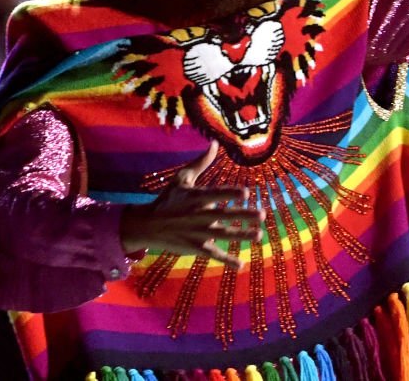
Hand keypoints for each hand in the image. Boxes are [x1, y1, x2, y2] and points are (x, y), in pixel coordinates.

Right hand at [119, 141, 264, 268]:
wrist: (147, 226)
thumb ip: (201, 162)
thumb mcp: (182, 179)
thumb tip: (214, 143)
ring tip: (259, 235)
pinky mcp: (196, 247)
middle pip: (223, 216)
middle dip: (242, 216)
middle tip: (261, 215)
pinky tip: (241, 264)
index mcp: (196, 197)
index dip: (230, 194)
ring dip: (241, 236)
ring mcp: (198, 233)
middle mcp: (198, 216)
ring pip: (223, 235)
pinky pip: (214, 254)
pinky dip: (227, 261)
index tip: (246, 193)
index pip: (216, 195)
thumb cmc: (168, 199)